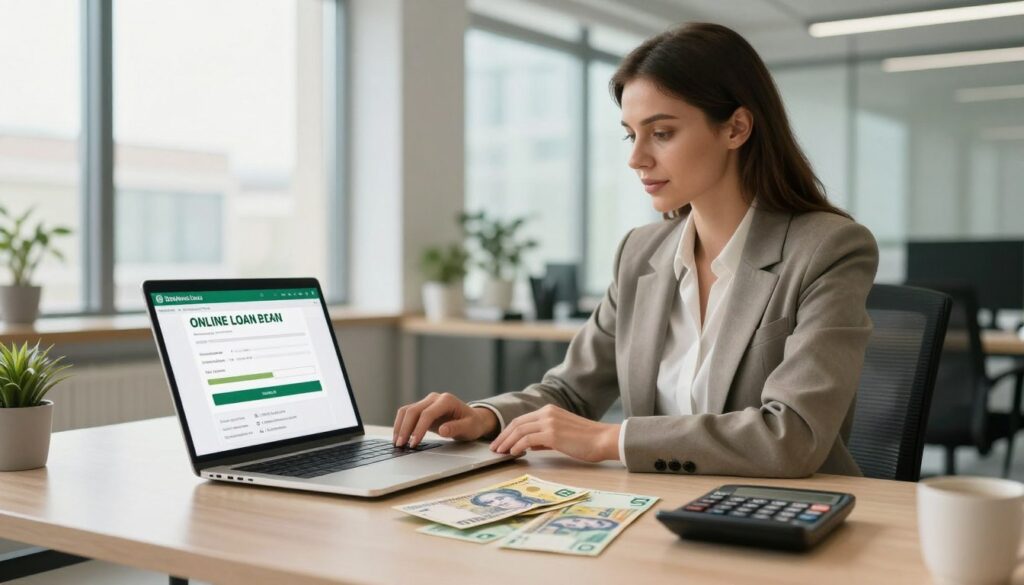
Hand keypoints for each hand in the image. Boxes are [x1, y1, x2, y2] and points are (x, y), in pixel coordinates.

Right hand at [392, 392, 497, 447]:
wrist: (472, 419)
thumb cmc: (472, 424)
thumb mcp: (469, 428)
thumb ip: (457, 428)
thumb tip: (443, 430)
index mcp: (446, 400)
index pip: (427, 413)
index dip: (419, 428)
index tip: (414, 443)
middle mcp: (434, 398)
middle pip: (413, 410)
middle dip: (405, 428)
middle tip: (400, 445)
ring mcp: (427, 402)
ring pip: (407, 411)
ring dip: (399, 426)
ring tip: (397, 443)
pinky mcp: (422, 409)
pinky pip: (407, 414)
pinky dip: (401, 425)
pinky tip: (399, 437)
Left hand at [489, 404, 620, 462]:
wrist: (603, 440)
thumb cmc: (586, 441)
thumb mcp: (562, 435)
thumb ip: (545, 438)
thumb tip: (529, 445)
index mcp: (549, 411)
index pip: (522, 420)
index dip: (508, 431)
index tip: (500, 442)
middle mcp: (547, 413)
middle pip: (517, 423)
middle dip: (503, 436)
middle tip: (494, 448)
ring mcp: (549, 422)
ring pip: (519, 430)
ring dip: (506, 442)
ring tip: (499, 452)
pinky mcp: (552, 434)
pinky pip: (527, 439)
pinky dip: (517, 446)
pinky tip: (513, 453)